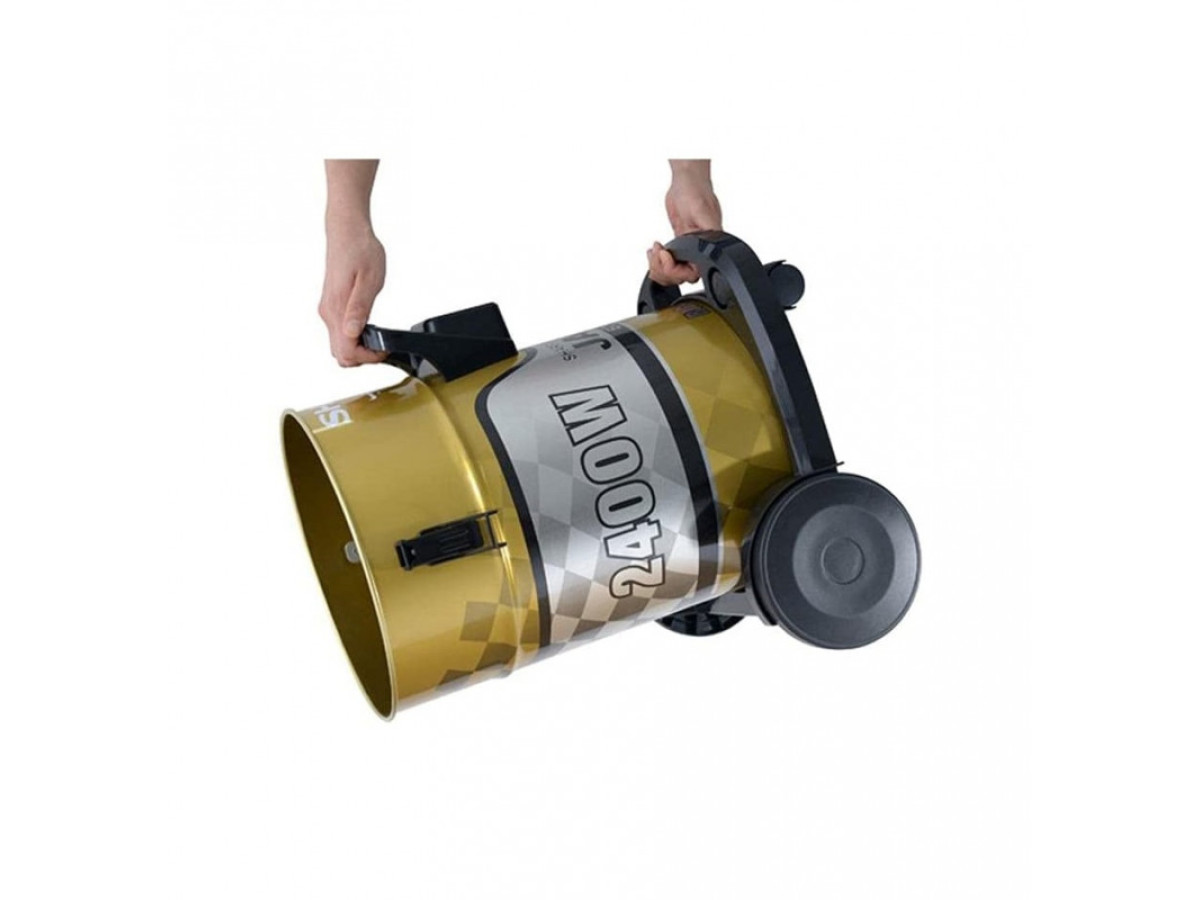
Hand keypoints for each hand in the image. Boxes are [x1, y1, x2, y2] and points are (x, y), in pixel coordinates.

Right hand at [318, 220, 388, 366]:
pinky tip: (368, 327)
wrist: (347, 231)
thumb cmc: (360, 250)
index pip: (347, 352)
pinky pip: (340, 333)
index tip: (384, 348)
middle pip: (341, 354)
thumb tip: (353, 332)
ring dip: (359, 349)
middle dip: (363, 357)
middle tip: (382, 345)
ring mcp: (328, 311)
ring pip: (340, 346)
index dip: (368, 357)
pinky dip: (354, 339)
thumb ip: (360, 308)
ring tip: (377, 336)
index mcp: (337, 309)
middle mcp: (329, 313)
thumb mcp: (369, 279)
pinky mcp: (332, 307)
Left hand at [648, 159, 722, 285]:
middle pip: (680, 277)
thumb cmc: (697, 191)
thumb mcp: (703, 211)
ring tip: (654, 251)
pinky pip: (666, 263)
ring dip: (658, 267)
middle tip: (659, 254)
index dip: (677, 271)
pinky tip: (654, 250)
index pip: (693, 273)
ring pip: (671, 273)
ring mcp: (686, 248)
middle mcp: (697, 250)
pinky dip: (656, 261)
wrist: (686, 181)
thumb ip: (709, 230)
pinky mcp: (677, 244)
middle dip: (664, 269)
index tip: (667, 257)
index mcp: (708, 246)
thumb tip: (712, 245)